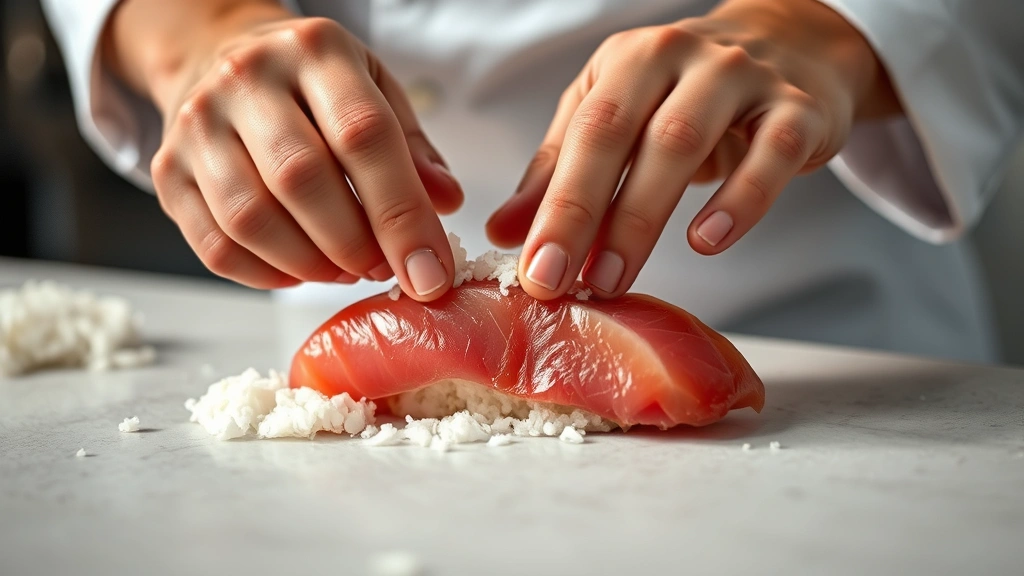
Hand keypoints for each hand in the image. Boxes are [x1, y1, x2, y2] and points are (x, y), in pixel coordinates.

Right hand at [105, 1, 461, 298]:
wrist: (220, 55)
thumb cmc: (312, 83)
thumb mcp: (375, 91)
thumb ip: (413, 149)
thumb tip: (445, 204)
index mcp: (315, 50)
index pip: (364, 137)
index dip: (402, 215)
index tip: (430, 272)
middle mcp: (246, 78)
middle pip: (302, 180)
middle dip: (355, 245)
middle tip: (384, 268)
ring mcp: (197, 124)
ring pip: (251, 219)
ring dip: (311, 264)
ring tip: (346, 269)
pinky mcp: (167, 169)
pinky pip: (215, 245)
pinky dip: (266, 275)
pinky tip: (300, 271)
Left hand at [487, 0, 899, 298]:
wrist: (789, 44)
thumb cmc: (683, 92)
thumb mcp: (614, 116)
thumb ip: (560, 173)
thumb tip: (503, 234)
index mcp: (627, 62)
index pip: (583, 134)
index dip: (556, 205)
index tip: (534, 271)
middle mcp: (678, 57)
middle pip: (624, 136)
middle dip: (588, 215)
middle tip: (563, 284)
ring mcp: (741, 78)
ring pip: (684, 142)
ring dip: (644, 217)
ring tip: (615, 276)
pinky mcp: (798, 108)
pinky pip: (771, 153)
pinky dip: (740, 199)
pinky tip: (708, 241)